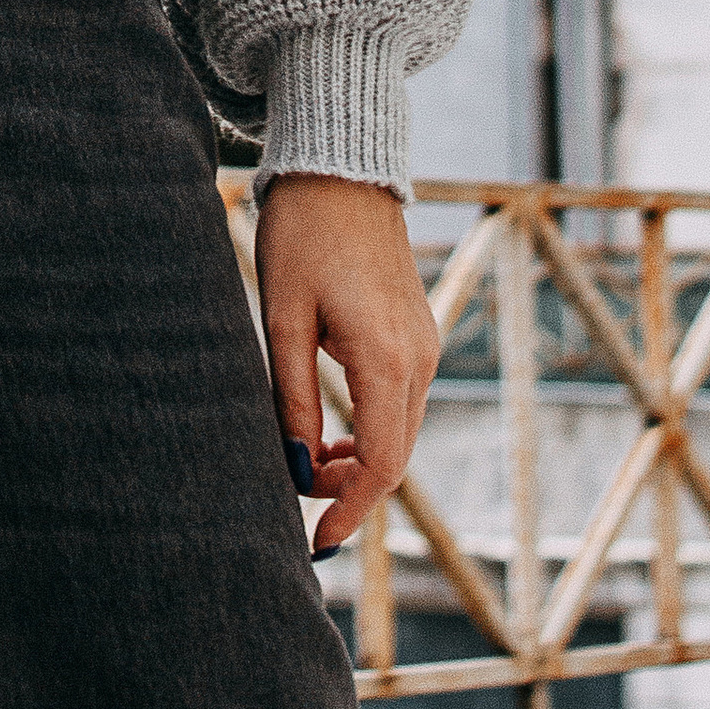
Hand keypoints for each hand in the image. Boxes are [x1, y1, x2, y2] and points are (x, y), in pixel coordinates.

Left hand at [254, 171, 437, 554]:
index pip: (379, 464)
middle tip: (300, 508)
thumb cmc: (302, 234)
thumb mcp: (284, 317)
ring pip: (401, 432)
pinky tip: (332, 435)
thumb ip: (293, 399)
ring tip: (306, 470)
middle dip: (351, 491)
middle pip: (395, 456)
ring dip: (361, 461)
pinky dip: (373, 430)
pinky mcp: (418, 333)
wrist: (340, 169)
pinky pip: (403, 403)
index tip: (315, 539)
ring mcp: (425, 345)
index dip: (349, 508)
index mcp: (388, 359)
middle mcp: (420, 359)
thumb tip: (297, 469)